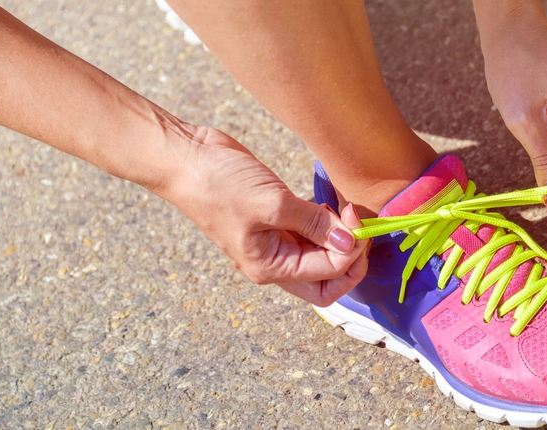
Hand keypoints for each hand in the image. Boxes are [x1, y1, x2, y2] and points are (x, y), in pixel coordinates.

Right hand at [159, 126, 369, 305]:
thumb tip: (350, 242)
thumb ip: (315, 224)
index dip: (349, 252)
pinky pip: (312, 231)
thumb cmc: (219, 185)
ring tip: (346, 211)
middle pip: (327, 279)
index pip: (327, 276)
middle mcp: (274, 261)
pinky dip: (328, 222)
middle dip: (351, 258)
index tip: (354, 220)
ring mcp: (276, 240)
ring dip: (341, 238)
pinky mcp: (278, 218)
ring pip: (322, 254)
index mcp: (270, 268)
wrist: (187, 157)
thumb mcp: (273, 204)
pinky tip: (333, 205)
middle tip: (359, 227)